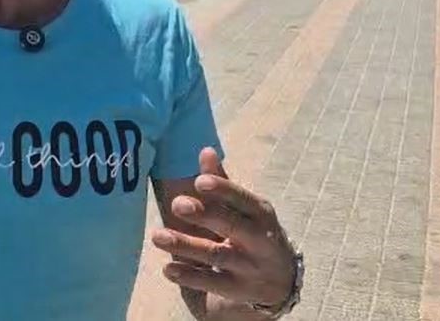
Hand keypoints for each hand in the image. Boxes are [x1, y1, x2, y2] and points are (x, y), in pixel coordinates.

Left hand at [153, 149, 296, 319]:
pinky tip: (168, 269)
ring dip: (186, 246)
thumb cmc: (255, 233)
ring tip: (158, 236)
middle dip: (205, 215)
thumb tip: (205, 150)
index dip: (223, 190)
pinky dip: (189, 276)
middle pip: (232, 226)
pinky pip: (212, 282)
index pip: (243, 199)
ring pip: (216, 255)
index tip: (200, 182)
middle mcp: (260, 240)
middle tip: (176, 204)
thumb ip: (223, 182)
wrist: (282, 281)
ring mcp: (250, 266)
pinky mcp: (238, 289)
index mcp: (260, 213)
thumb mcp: (246, 208)